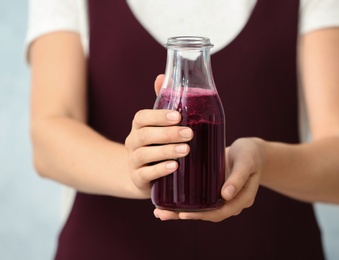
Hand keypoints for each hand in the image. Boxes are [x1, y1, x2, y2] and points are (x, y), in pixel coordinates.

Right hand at [124, 76, 192, 198]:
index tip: (177, 116)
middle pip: (145, 135)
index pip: (142, 117)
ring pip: (145, 154)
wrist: (142, 175)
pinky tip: (174, 167)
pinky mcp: (138, 179)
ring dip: (166, 151)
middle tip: (190, 133)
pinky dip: (160, 169)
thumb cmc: (156, 144)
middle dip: (168, 133)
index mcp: (139, 126)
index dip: (158, 116)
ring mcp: (133, 161)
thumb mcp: (159, 124)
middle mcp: (133, 142)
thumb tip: (163, 75)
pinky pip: (146, 174)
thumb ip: (163, 102)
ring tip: (186, 150)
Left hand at [154, 137, 263, 221]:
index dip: (201, 215)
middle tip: (161, 214)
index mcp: (241, 200)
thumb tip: (225, 195)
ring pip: (200, 208)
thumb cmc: (251, 154)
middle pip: (206, 214)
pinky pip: (198, 198)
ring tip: (159, 211)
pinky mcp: (212, 189)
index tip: (182, 214)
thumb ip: (237, 178)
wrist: (252, 149)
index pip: (219, 213)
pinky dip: (183, 201)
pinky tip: (167, 198)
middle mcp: (229, 202)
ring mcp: (220, 197)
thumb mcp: (246, 163)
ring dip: (179, 211)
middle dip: (183, 215)